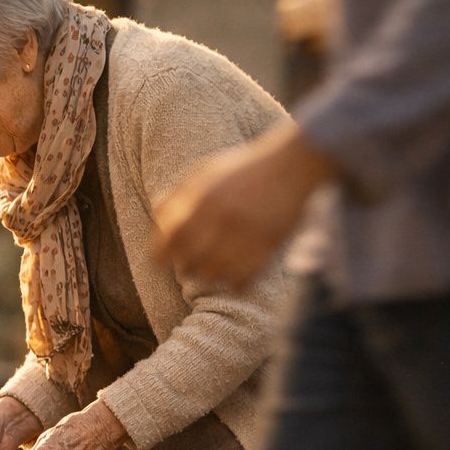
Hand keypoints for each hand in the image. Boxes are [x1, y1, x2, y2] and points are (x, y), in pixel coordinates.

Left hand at [153, 122, 335, 290]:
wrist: (293, 165)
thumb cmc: (242, 170)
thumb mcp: (205, 173)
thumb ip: (179, 195)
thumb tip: (156, 217)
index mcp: (205, 199)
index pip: (172, 238)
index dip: (159, 256)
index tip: (159, 263)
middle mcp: (224, 218)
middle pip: (190, 261)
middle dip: (185, 266)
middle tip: (190, 262)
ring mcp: (248, 234)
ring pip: (214, 274)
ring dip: (209, 275)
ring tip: (212, 267)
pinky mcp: (269, 247)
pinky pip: (244, 279)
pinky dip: (236, 284)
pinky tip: (235, 279)